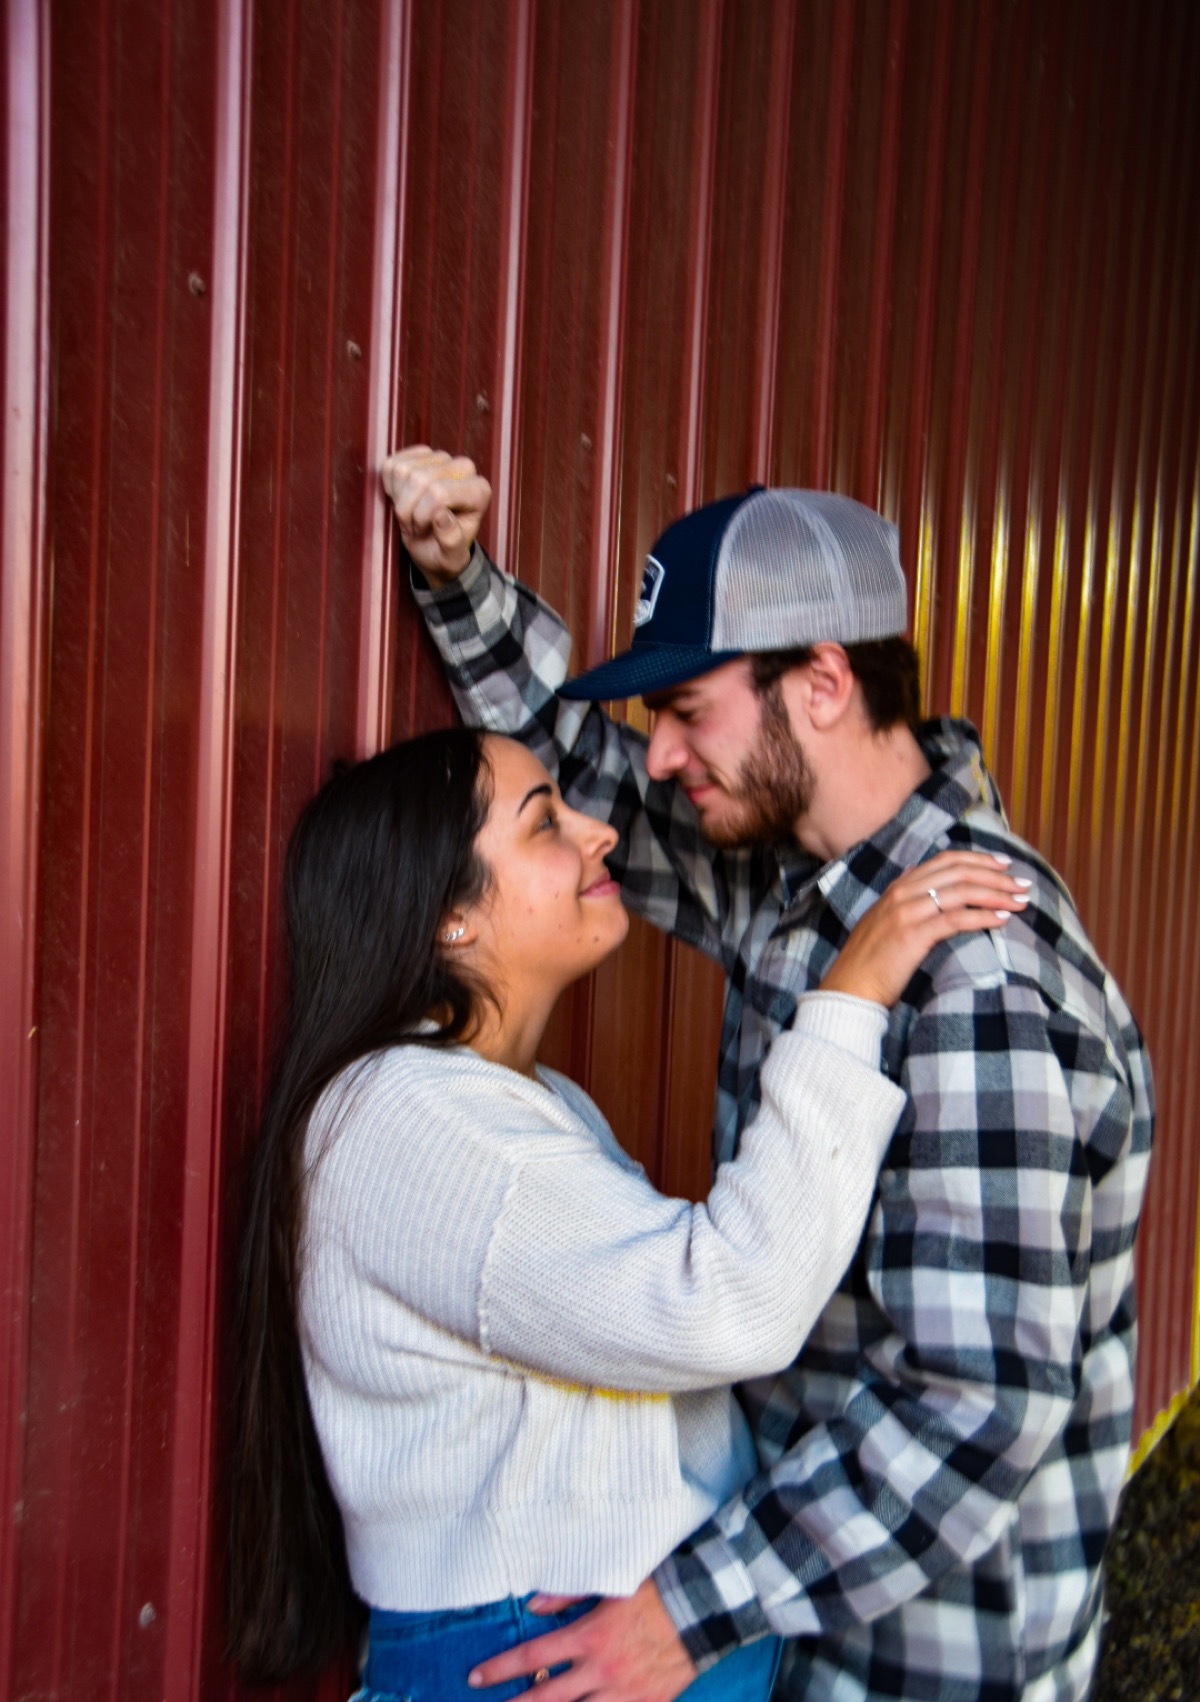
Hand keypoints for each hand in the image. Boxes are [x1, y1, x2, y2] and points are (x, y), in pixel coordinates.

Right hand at [381, 445, 491, 582]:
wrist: (433, 545)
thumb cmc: (444, 551)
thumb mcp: (450, 557)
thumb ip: (451, 541)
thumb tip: (441, 516)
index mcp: (479, 492)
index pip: (439, 493)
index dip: (423, 515)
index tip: (424, 530)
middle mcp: (464, 469)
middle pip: (420, 479)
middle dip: (408, 509)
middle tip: (414, 526)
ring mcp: (442, 459)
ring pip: (404, 471)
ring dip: (399, 500)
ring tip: (410, 515)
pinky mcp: (420, 455)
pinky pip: (393, 465)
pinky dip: (390, 487)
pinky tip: (402, 499)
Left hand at [466, 1578, 696, 1701]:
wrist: (706, 1608)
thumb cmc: (658, 1589)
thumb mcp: (612, 1582)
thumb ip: (568, 1594)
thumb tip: (532, 1606)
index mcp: (590, 1636)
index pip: (533, 1656)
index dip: (501, 1670)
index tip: (475, 1679)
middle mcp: (602, 1670)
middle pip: (547, 1699)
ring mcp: (624, 1694)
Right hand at [819, 850, 1027, 1006]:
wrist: (849, 988)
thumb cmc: (869, 960)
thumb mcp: (881, 917)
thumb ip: (900, 894)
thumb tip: (913, 871)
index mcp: (898, 887)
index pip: (945, 860)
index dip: (978, 859)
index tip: (1004, 866)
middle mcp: (902, 893)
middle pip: (958, 872)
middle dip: (995, 876)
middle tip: (1022, 884)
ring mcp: (906, 912)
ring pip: (960, 891)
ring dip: (996, 894)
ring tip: (1020, 902)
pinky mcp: (913, 935)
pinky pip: (955, 919)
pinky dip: (982, 917)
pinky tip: (1002, 920)